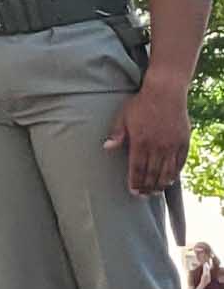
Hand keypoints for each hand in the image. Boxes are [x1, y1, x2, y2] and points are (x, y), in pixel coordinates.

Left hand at [108, 78, 191, 194]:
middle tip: (143, 196)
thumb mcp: (123, 116)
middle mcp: (158, 146)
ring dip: (161, 184)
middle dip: (147, 187)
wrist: (165, 92)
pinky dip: (175, 173)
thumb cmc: (140, 103)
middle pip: (152, 173)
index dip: (135, 181)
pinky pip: (180, 162)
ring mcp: (172, 145)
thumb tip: (106, 148)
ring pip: (167, 171)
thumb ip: (116, 133)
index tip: (133, 191)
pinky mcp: (183, 142)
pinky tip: (171, 180)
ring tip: (155, 192)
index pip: (137, 167)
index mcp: (141, 141)